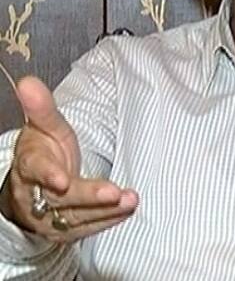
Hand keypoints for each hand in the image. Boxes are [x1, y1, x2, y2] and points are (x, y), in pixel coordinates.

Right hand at [0, 76, 137, 242]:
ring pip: (76, 216)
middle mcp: (36, 195)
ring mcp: (49, 216)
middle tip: (113, 192)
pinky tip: (127, 210)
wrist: (31, 188)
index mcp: (29, 166)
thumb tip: (28, 81)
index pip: (36, 171)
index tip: (61, 179)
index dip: (48, 175)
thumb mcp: (43, 128)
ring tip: (130, 200)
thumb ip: (41, 108)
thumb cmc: (43, 151)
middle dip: (88, 195)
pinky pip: (86, 228)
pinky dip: (108, 220)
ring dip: (105, 210)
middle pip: (62, 198)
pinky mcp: (65, 229)